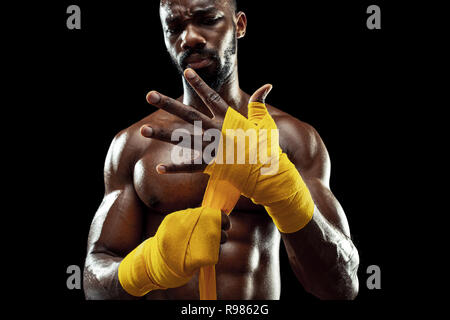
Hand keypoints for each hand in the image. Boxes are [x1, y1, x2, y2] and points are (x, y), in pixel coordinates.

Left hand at [141, 68, 271, 173]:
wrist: (267, 171)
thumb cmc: (266, 146)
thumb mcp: (264, 122)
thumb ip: (259, 104)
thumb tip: (267, 85)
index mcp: (229, 119)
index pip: (211, 97)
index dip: (199, 84)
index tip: (185, 71)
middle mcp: (216, 130)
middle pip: (187, 114)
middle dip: (168, 103)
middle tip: (149, 95)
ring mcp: (211, 147)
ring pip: (182, 139)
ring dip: (162, 134)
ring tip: (143, 129)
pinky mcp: (211, 165)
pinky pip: (189, 167)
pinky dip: (175, 168)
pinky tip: (159, 167)